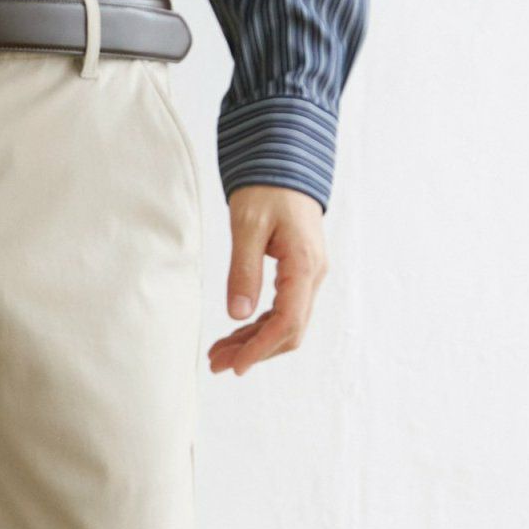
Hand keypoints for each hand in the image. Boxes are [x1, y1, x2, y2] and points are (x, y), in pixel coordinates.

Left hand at [208, 186, 328, 376]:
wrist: (284, 161)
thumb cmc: (268, 186)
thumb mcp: (248, 225)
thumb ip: (243, 270)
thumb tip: (237, 314)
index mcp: (305, 265)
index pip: (288, 322)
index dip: (261, 348)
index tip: (236, 366)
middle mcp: (313, 275)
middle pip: (288, 331)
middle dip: (253, 351)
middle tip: (216, 363)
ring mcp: (307, 276)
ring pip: (284, 324)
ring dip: (253, 342)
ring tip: (218, 354)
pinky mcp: (298, 274)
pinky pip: (281, 310)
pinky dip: (257, 326)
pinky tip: (233, 333)